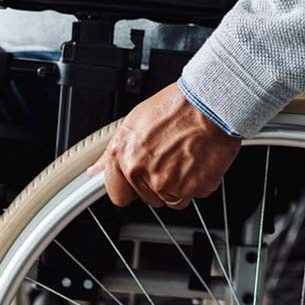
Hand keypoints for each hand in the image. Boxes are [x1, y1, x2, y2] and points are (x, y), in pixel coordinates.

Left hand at [87, 83, 240, 209]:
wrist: (210, 105)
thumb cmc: (175, 107)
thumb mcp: (133, 122)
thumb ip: (112, 153)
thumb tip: (95, 171)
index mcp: (126, 158)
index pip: (118, 195)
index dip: (128, 187)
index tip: (135, 181)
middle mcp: (145, 174)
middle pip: (148, 198)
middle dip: (156, 183)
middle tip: (168, 158)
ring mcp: (170, 184)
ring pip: (171, 200)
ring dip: (177, 186)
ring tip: (183, 158)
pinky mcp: (194, 189)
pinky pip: (193, 196)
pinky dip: (197, 183)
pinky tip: (197, 161)